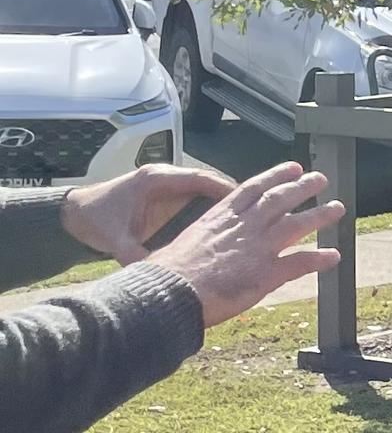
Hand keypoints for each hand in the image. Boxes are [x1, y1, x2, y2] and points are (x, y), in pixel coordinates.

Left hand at [61, 164, 236, 264]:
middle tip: (257, 212)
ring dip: (224, 202)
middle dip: (233, 196)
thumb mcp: (116, 240)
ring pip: (205, 189)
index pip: (201, 179)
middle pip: (209, 182)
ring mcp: (167, 185)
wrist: (74, 214)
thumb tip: (156, 274)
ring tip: (248, 219)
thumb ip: (135, 255)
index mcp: (157, 181)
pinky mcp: (166, 196)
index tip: (248, 202)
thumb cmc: (95, 220)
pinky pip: (196, 197)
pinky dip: (211, 207)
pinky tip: (225, 224)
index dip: (226, 189)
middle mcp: (166, 178)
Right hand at [147, 162, 344, 327]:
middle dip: (303, 187)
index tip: (292, 168)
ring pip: (297, 224)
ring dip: (320, 215)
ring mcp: (259, 247)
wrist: (171, 293)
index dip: (276, 176)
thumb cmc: (168, 274)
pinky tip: (334, 256)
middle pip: (281, 199)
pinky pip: (300, 262)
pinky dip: (319, 258)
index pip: (255, 187)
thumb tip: (200, 246)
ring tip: (337, 208)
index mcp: (221, 216)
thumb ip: (203, 240)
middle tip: (319, 179)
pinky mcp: (267, 273)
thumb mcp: (184, 244)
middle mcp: (245, 226)